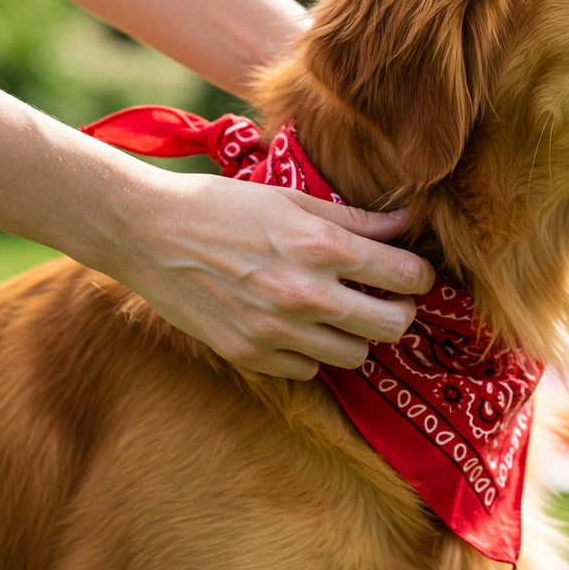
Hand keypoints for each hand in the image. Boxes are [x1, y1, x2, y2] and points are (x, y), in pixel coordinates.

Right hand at [115, 168, 433, 378]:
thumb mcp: (292, 200)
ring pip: (356, 356)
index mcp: (321, 247)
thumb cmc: (222, 206)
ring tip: (342, 313)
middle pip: (392, 326)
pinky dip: (313, 353)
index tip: (415, 274)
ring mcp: (277, 331)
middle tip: (388, 299)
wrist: (147, 232)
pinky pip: (309, 370)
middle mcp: (306, 295)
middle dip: (400, 311)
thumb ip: (355, 220)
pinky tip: (300, 326)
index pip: (406, 276)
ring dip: (357, 336)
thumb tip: (405, 225)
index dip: (421, 276)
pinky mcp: (250, 355)